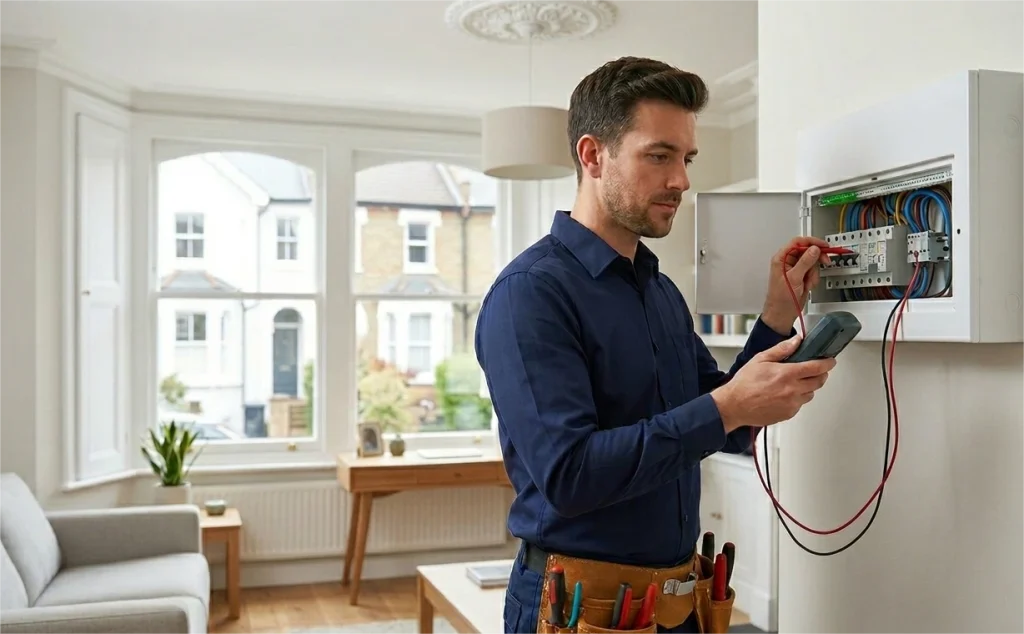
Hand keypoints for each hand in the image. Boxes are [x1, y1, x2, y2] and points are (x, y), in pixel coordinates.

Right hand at [710, 336, 835, 431]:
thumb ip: (781, 350)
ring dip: (808, 387)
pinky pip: (800, 404)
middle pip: (819, 382)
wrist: (734, 405)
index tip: (830, 361)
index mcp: (786, 374)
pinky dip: (797, 398)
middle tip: (816, 370)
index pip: (816, 367)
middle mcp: (792, 390)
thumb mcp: (760, 359)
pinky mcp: (788, 414)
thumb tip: (796, 341)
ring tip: (795, 382)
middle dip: (821, 374)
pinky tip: (785, 394)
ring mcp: (791, 404)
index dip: (827, 363)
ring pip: (810, 394)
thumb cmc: (744, 384)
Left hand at [760, 236, 831, 334]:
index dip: (812, 242)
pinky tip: (807, 286)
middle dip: (816, 259)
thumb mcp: (794, 278)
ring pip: (812, 262)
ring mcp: (796, 269)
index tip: (823, 245)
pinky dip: (813, 279)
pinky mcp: (801, 277)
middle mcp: (788, 262)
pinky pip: (813, 272)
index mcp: (781, 258)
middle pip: (808, 251)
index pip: (798, 242)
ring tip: (807, 282)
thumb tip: (814, 250)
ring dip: (813, 273)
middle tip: (825, 261)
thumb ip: (805, 262)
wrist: (782, 314)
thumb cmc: (781, 299)